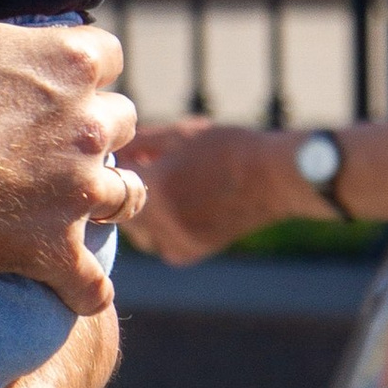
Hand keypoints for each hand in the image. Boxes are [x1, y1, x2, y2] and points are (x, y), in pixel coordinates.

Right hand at [0, 0, 138, 309]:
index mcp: (74, 60)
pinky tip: (58, 271)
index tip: (33, 83)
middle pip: (120, 122)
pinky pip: (92, 280)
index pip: (105, 57)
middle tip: (36, 140)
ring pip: (123, 194)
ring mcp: (83, 192)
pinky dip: (79, 281)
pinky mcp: (60, 249)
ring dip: (97, 197)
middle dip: (90, 130)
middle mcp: (94, 124)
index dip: (73, 69)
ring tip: (56, 197)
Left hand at [120, 116, 299, 263]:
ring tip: (160, 190)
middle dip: (123, 191)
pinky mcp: (189, 252)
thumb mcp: (183, 134)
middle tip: (137, 173)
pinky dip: (160, 230)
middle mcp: (162, 219)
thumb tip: (113, 150)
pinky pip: (158, 244)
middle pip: (119, 208)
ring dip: (140, 212)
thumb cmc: (230, 148)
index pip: (112, 178)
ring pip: (136, 229)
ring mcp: (175, 240)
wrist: (276, 178)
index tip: (117, 157)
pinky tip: (176, 210)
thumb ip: (142, 143)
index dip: (112, 165)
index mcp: (157, 185)